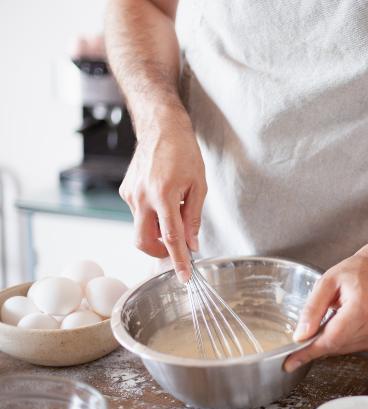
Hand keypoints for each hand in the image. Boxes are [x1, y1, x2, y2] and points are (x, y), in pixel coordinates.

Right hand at [119, 108, 205, 282]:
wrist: (161, 128)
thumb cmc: (184, 153)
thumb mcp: (198, 185)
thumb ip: (193, 217)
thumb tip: (192, 243)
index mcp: (163, 196)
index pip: (171, 238)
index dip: (178, 260)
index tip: (183, 276)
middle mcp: (142, 197)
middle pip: (144, 241)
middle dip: (158, 252)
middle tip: (175, 250)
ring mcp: (130, 194)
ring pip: (141, 226)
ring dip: (157, 228)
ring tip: (174, 208)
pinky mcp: (125, 191)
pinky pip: (138, 212)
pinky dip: (152, 214)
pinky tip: (163, 197)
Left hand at [283, 253, 367, 372]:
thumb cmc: (357, 271)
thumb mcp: (327, 282)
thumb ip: (312, 309)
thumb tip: (301, 335)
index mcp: (361, 307)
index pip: (331, 338)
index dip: (309, 352)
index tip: (291, 362)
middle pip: (335, 346)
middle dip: (315, 343)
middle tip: (306, 331)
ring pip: (341, 349)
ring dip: (328, 340)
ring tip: (331, 316)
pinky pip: (350, 348)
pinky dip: (339, 340)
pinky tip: (340, 323)